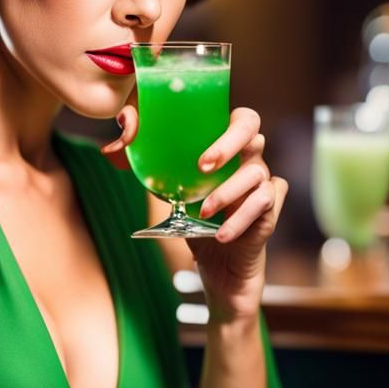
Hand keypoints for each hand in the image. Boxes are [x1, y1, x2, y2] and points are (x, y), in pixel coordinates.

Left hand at [103, 104, 284, 323]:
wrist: (218, 270)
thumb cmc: (193, 223)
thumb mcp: (167, 193)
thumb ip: (147, 161)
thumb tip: (118, 137)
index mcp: (228, 149)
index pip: (239, 117)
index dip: (222, 124)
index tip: (198, 151)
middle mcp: (249, 160)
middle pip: (253, 131)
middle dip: (227, 145)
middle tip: (202, 168)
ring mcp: (263, 184)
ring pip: (257, 172)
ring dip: (227, 192)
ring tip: (203, 213)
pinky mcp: (270, 211)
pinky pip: (265, 203)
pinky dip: (240, 218)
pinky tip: (220, 234)